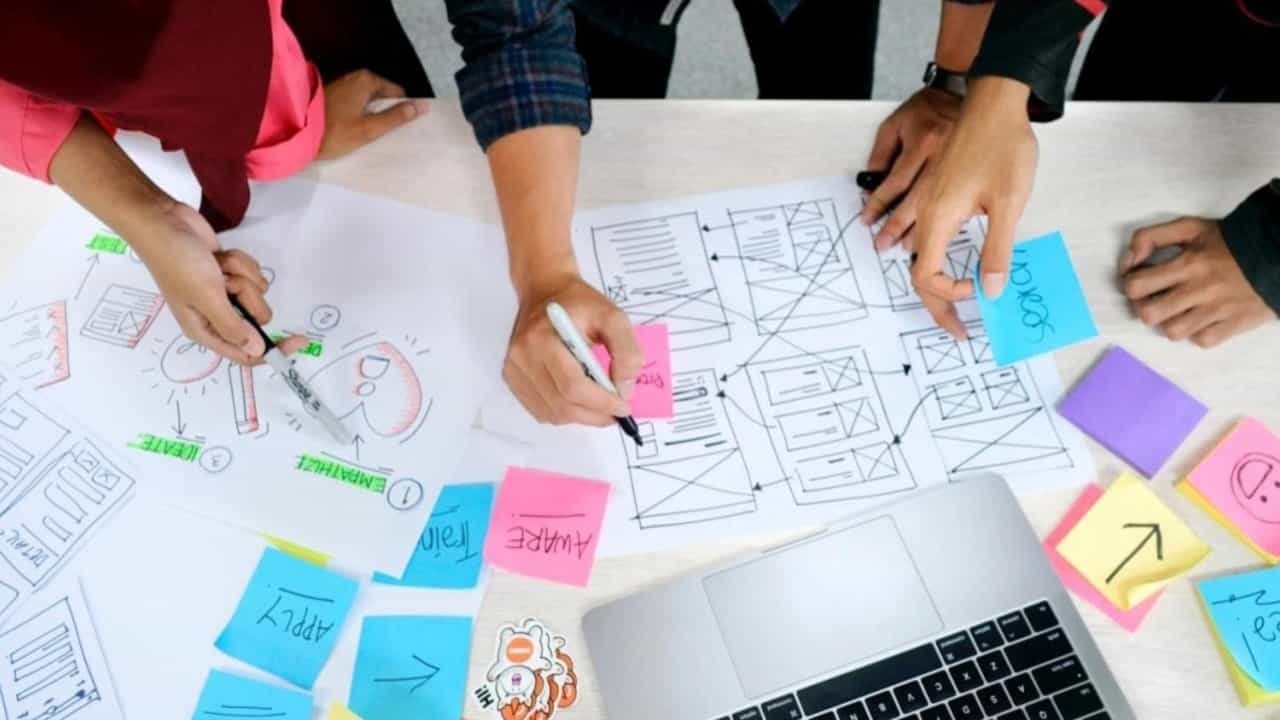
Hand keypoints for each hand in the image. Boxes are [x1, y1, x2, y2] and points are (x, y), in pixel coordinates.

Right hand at [132, 202, 306, 363]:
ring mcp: (224, 292)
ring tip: (217, 266)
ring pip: (257, 291)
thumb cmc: (177, 261)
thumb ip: (233, 326)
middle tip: (226, 283)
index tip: (298, 341)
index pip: (246, 353)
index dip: (273, 350)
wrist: (164, 221)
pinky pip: (252, 273)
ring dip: (241, 274)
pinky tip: (219, 256)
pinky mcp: (230, 273)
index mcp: (205, 329)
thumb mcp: (207, 297)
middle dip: (248, 297)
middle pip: (257, 318)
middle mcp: (215, 314)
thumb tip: (255, 351)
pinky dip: (239, 261)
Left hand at [317, 69, 427, 159]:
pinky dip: (359, 114)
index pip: (397, 93)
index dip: (402, 110)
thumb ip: (397, 117)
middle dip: (386, 113)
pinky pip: (356, 103)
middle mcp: (355, 77)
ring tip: (371, 135)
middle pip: (382, 96)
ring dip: (372, 115)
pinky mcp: (333, 95)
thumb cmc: (335, 132)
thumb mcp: (370, 128)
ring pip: (368, 101)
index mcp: (367, 80)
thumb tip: (422, 106)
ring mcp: (343, 85)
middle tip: (385, 134)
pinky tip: (356, 130)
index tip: (401, 128)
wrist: (296, 133)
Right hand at [504, 273, 641, 426]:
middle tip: (617, 412)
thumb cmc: (579, 303)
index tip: (623, 406)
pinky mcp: (512, 378)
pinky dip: (565, 413)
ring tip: (600, 405)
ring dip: (582, 417)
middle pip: (562, 405)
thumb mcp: (612, 316)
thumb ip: (626, 350)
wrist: (545, 290)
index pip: (572, 385)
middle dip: (595, 415)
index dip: (601, 403)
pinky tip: (579, 400)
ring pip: (552, 413)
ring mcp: (513, 370)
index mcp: (542, 338)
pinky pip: (541, 410)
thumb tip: (624, 389)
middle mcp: (522, 357)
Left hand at [861, 87, 961, 251]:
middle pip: (917, 201)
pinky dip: (947, 221)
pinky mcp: (976, 174)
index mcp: (923, 141)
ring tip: (907, 247)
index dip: (879, 204)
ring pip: (939, 206)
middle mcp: (944, 156)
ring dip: (922, 231)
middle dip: (897, 226)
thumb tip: (870, 184)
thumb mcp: (895, 124)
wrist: (970, 96)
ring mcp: (963, 167)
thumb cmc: (928, 110)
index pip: (895, 182)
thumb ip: (881, 154)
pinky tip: (938, 234)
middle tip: (884, 245)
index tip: (866, 220)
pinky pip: (961, 203)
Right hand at [913, 77, 1038, 337]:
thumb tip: (990, 290)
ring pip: (915, 254)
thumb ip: (997, 250)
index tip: (977, 291)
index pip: (926, 275)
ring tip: (944, 305)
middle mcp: (927, 213)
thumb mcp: (1008, 203)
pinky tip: (944, 263)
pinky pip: (922, 234)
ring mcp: (928, 201)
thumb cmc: (1003, 146)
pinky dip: (929, 259)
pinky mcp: (937, 192)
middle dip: (935, 305)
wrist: (995, 102)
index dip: (947, 294)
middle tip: (955, 329)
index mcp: (939, 218)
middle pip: (916, 272)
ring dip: (928, 284)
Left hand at [1122, 217, 1275, 346]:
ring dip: (1168, 322)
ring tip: (1176, 309)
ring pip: (1173, 332)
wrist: (1277, 253)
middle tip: (1153, 298)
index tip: (1140, 279)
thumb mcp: (1190, 227)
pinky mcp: (1234, 324)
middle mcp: (1200, 290)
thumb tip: (1130, 258)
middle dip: (1144, 306)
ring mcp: (1217, 310)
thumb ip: (1152, 236)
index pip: (1136, 285)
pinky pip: (1202, 340)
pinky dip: (1196, 333)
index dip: (1131, 283)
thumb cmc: (1229, 241)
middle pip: (1149, 314)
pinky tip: (1199, 318)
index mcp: (1188, 264)